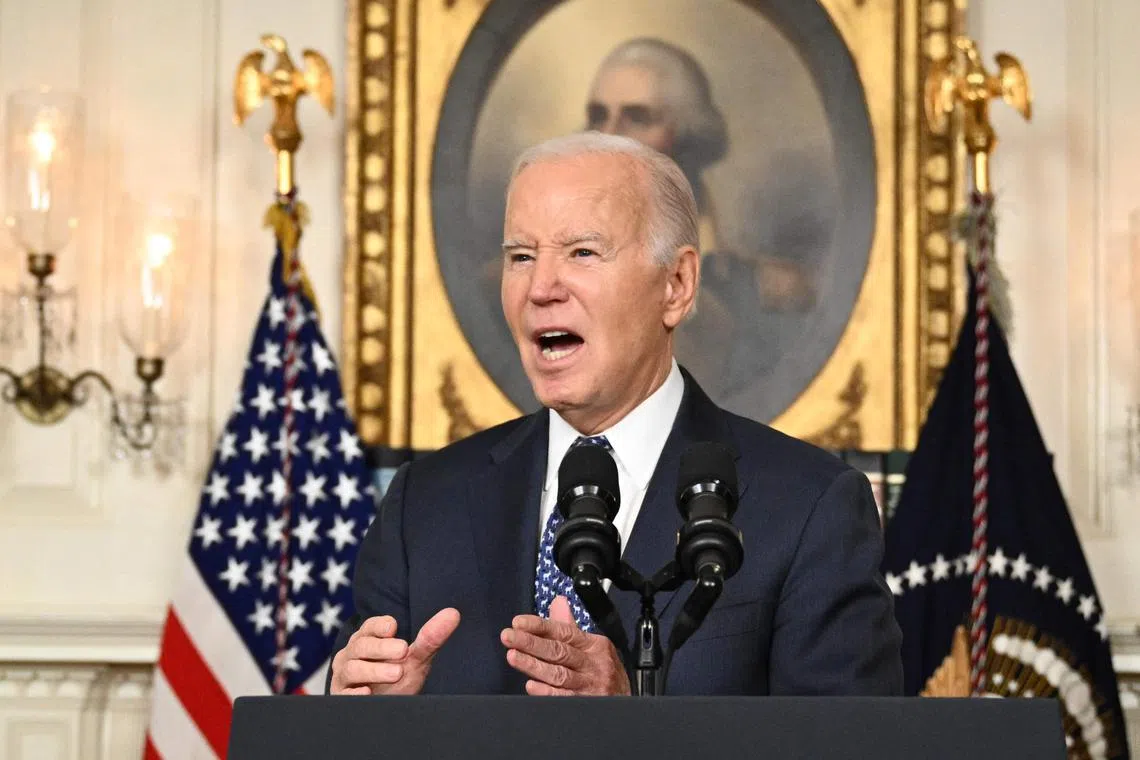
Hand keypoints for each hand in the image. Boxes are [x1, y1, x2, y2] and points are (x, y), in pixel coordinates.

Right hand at [330, 608, 460, 694]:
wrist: (386, 709)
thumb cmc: (397, 679)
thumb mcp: (415, 659)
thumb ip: (431, 638)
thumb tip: (453, 613)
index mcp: (367, 639)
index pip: (369, 626)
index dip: (379, 625)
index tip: (393, 627)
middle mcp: (351, 655)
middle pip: (361, 645)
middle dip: (381, 647)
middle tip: (403, 650)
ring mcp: (344, 676)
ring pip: (352, 668)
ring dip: (374, 670)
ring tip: (396, 673)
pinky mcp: (341, 697)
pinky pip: (343, 694)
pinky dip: (354, 693)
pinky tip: (367, 693)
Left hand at [501, 596, 630, 695]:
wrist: (627, 706)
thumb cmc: (605, 673)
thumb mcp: (594, 647)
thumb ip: (570, 627)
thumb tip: (557, 602)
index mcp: (594, 645)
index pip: (564, 631)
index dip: (540, 626)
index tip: (518, 622)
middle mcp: (593, 664)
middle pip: (559, 651)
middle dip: (531, 643)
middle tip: (508, 636)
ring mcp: (590, 686)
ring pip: (558, 674)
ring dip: (534, 665)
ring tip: (513, 656)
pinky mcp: (586, 705)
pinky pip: (563, 698)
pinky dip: (546, 692)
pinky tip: (531, 686)